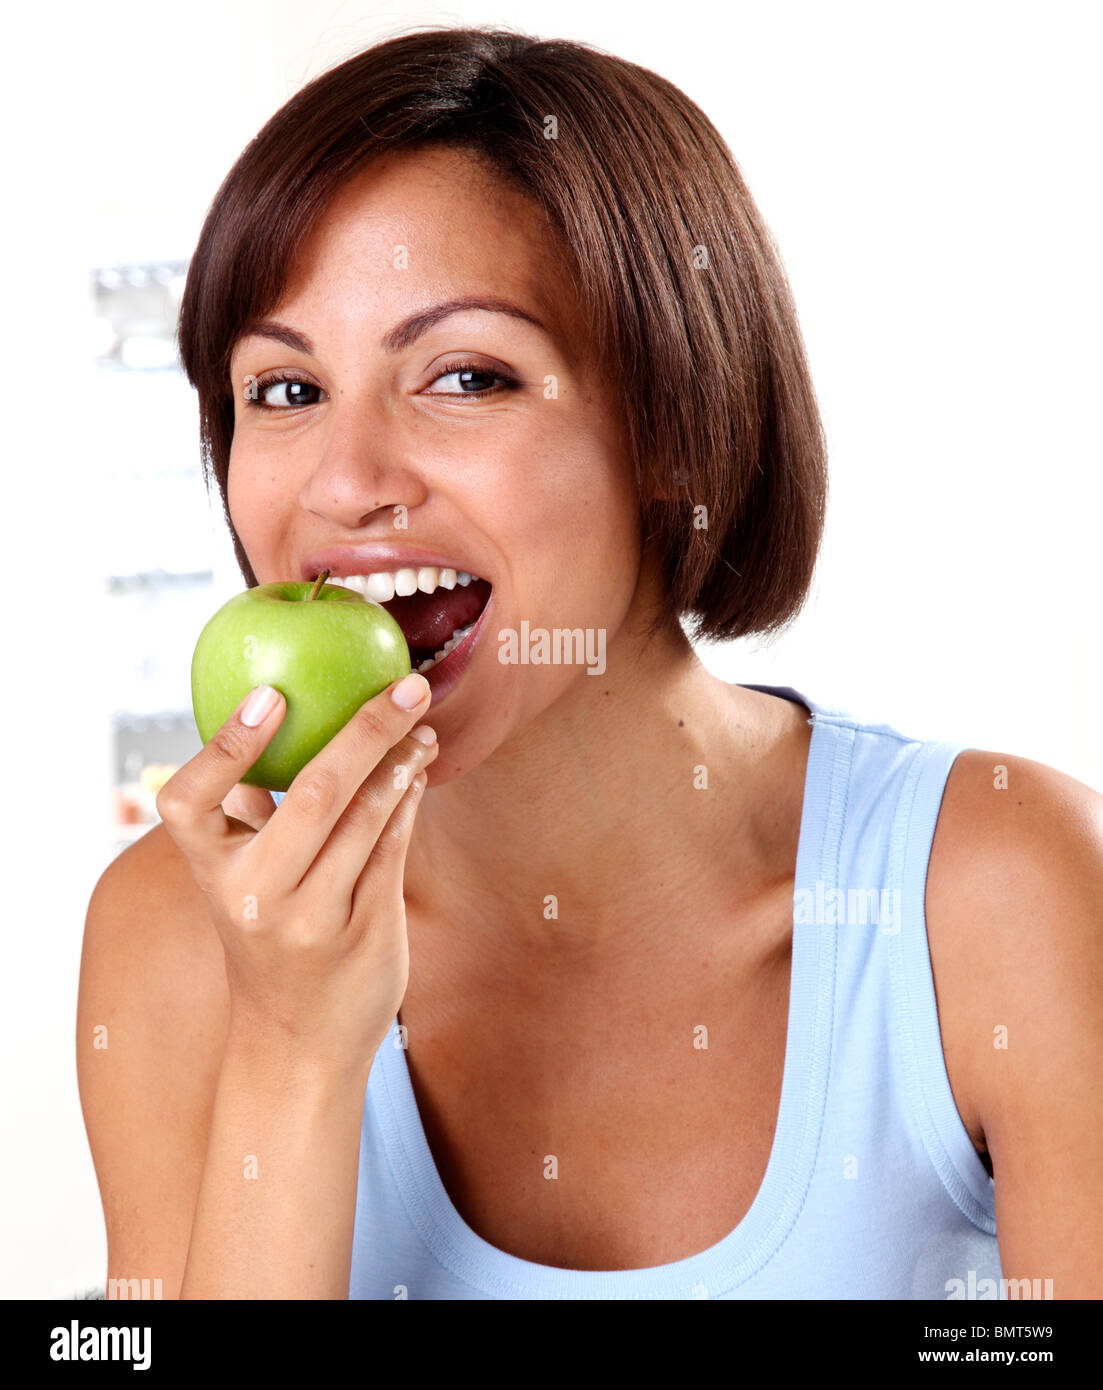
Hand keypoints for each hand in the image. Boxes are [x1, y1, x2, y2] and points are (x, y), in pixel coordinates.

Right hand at [156, 673, 437, 1074]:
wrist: (297, 1043)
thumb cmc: (268, 939)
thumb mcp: (239, 883)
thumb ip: (248, 814)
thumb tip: (268, 718)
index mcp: (212, 873)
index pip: (191, 800)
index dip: (227, 744)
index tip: (270, 694)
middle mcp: (257, 896)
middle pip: (315, 793)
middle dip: (367, 730)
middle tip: (406, 686)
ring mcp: (313, 918)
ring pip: (367, 817)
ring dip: (401, 761)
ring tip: (421, 725)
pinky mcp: (364, 930)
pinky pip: (392, 847)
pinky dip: (407, 800)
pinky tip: (418, 770)